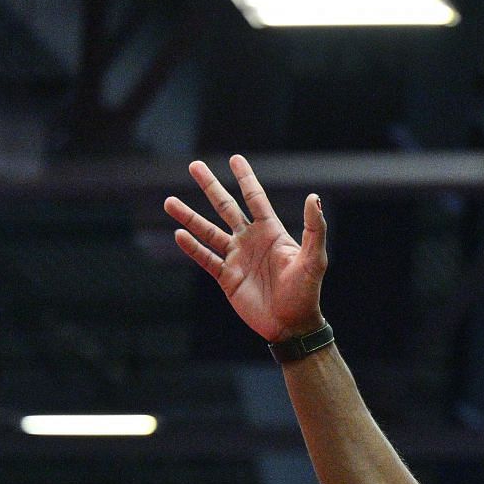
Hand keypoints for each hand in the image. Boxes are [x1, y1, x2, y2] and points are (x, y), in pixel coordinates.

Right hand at [164, 155, 327, 342]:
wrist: (292, 325)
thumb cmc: (307, 292)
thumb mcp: (314, 259)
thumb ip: (314, 229)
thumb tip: (314, 197)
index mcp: (271, 232)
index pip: (255, 199)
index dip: (246, 179)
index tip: (235, 158)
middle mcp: (251, 241)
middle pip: (226, 207)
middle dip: (211, 186)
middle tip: (194, 165)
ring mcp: (237, 258)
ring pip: (208, 231)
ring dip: (189, 216)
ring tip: (169, 201)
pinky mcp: (227, 277)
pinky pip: (206, 258)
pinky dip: (192, 247)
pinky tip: (178, 234)